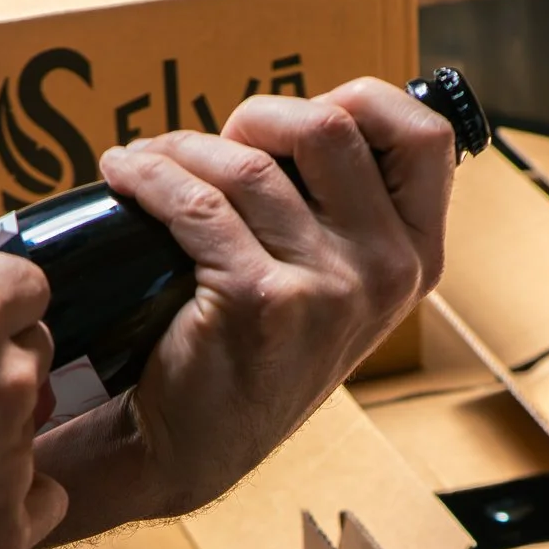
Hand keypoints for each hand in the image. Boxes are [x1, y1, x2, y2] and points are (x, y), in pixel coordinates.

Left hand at [37, 78, 455, 524]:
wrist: (192, 447)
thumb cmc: (252, 354)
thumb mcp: (333, 286)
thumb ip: (341, 211)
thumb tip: (297, 116)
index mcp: (415, 259)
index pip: (424, 138)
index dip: (360, 100)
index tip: (300, 118)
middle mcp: (385, 273)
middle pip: (330, 127)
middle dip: (256, 116)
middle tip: (212, 144)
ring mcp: (327, 288)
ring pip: (250, 164)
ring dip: (182, 148)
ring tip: (146, 161)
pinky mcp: (259, 300)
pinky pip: (196, 204)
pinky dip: (149, 176)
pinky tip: (124, 176)